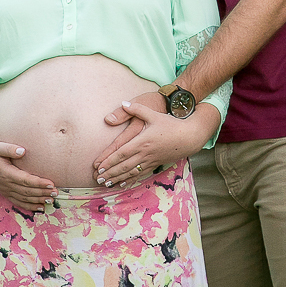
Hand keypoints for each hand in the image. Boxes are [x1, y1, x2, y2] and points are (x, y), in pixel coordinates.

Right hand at [0, 132, 57, 213]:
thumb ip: (10, 148)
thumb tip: (23, 151)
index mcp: (7, 173)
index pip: (26, 180)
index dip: (39, 183)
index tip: (51, 184)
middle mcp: (7, 184)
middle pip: (28, 191)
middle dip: (43, 193)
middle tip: (57, 193)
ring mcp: (5, 189)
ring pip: (24, 198)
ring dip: (38, 200)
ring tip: (52, 200)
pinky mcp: (5, 192)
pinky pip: (18, 202)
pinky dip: (29, 206)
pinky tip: (39, 207)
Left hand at [94, 101, 219, 187]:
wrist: (188, 137)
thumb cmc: (170, 124)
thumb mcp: (153, 113)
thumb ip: (137, 108)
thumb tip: (123, 103)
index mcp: (142, 141)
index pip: (122, 153)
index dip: (110, 161)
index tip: (99, 166)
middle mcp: (145, 153)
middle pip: (124, 166)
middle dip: (110, 173)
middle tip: (98, 178)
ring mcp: (150, 160)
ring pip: (131, 172)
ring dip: (117, 178)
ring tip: (105, 183)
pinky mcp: (155, 164)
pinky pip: (140, 174)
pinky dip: (129, 180)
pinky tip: (122, 184)